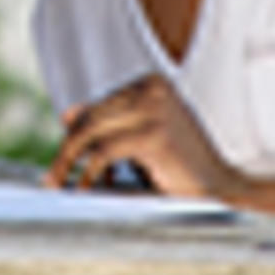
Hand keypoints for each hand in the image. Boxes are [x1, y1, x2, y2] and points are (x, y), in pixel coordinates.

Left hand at [52, 74, 236, 205]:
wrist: (224, 191)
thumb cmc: (184, 168)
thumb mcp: (143, 136)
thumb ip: (111, 124)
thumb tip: (67, 115)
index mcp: (151, 82)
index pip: (98, 105)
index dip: (76, 135)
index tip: (61, 161)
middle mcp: (152, 88)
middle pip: (91, 117)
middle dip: (67, 149)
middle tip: (51, 178)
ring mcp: (154, 109)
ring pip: (91, 131)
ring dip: (68, 161)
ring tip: (58, 183)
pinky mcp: (153, 135)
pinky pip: (104, 152)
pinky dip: (88, 172)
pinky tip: (84, 188)